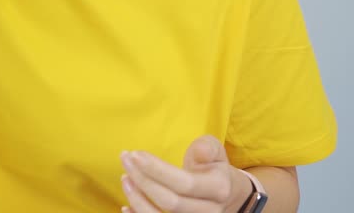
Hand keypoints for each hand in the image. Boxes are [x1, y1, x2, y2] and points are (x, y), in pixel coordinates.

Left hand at [119, 134, 247, 212]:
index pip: (184, 183)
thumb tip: (200, 151)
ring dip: (138, 200)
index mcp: (219, 188)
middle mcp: (209, 211)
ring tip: (125, 179)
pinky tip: (126, 205)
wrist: (227, 196)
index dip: (157, 170)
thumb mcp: (216, 152)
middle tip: (125, 159)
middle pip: (170, 202)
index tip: (135, 154)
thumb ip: (208, 147)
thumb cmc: (214, 168)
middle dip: (143, 180)